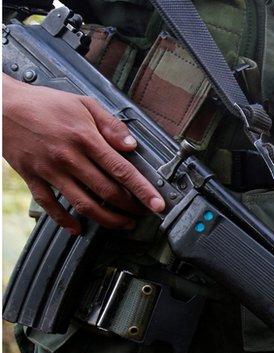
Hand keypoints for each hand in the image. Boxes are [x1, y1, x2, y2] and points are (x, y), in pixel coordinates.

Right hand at [2, 75, 164, 233]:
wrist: (1, 104)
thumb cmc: (44, 103)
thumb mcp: (83, 103)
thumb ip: (110, 124)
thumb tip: (131, 145)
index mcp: (85, 138)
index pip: (121, 170)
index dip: (143, 190)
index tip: (158, 204)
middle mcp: (68, 157)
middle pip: (106, 191)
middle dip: (129, 207)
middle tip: (143, 213)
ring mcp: (49, 170)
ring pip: (82, 203)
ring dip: (106, 219)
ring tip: (122, 224)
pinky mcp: (31, 177)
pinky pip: (49, 205)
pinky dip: (63, 220)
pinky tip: (77, 229)